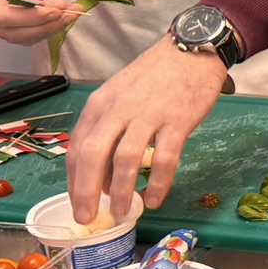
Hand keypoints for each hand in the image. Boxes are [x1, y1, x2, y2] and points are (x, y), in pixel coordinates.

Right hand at [0, 0, 78, 42]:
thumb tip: (58, 7)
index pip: (4, 17)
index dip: (34, 17)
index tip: (58, 11)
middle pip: (12, 31)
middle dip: (45, 25)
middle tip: (71, 13)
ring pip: (19, 36)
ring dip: (46, 28)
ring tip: (69, 13)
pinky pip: (22, 32)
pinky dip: (42, 27)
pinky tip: (59, 15)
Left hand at [68, 36, 226, 219]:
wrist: (192, 50)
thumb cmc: (155, 76)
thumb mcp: (120, 96)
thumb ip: (109, 130)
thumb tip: (105, 175)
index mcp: (100, 104)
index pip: (78, 147)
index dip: (75, 181)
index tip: (79, 203)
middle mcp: (118, 109)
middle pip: (93, 156)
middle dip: (86, 192)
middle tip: (88, 218)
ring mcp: (148, 114)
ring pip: (126, 160)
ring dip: (122, 191)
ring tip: (124, 212)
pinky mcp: (177, 120)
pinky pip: (165, 158)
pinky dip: (158, 183)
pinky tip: (156, 198)